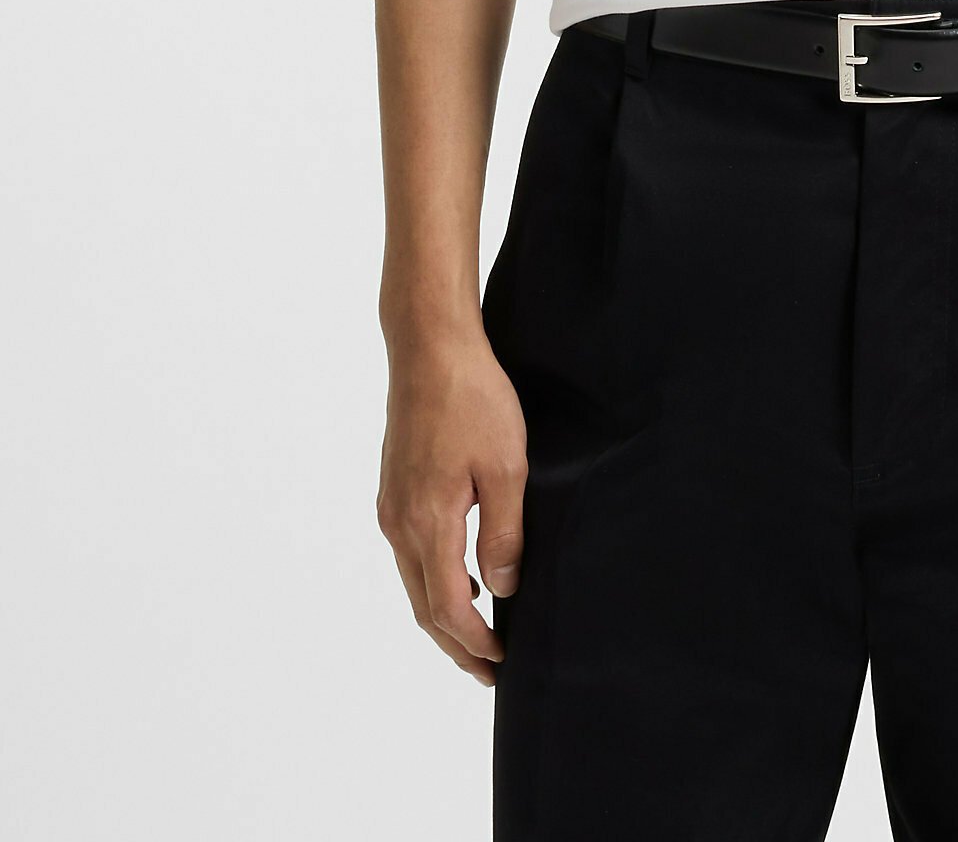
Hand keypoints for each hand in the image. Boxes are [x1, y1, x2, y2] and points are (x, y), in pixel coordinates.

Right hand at [375, 325, 527, 685]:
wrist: (429, 347)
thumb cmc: (472, 398)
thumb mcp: (506, 466)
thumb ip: (504, 533)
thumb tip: (500, 591)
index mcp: (427, 522)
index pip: (446, 607)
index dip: (473, 642)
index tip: (502, 661)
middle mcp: (398, 522)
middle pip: (422, 605)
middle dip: (455, 643)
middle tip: (488, 670)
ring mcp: (391, 505)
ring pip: (413, 580)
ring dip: (443, 613)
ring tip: (477, 633)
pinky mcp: (393, 488)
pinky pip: (410, 553)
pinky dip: (432, 579)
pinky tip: (459, 577)